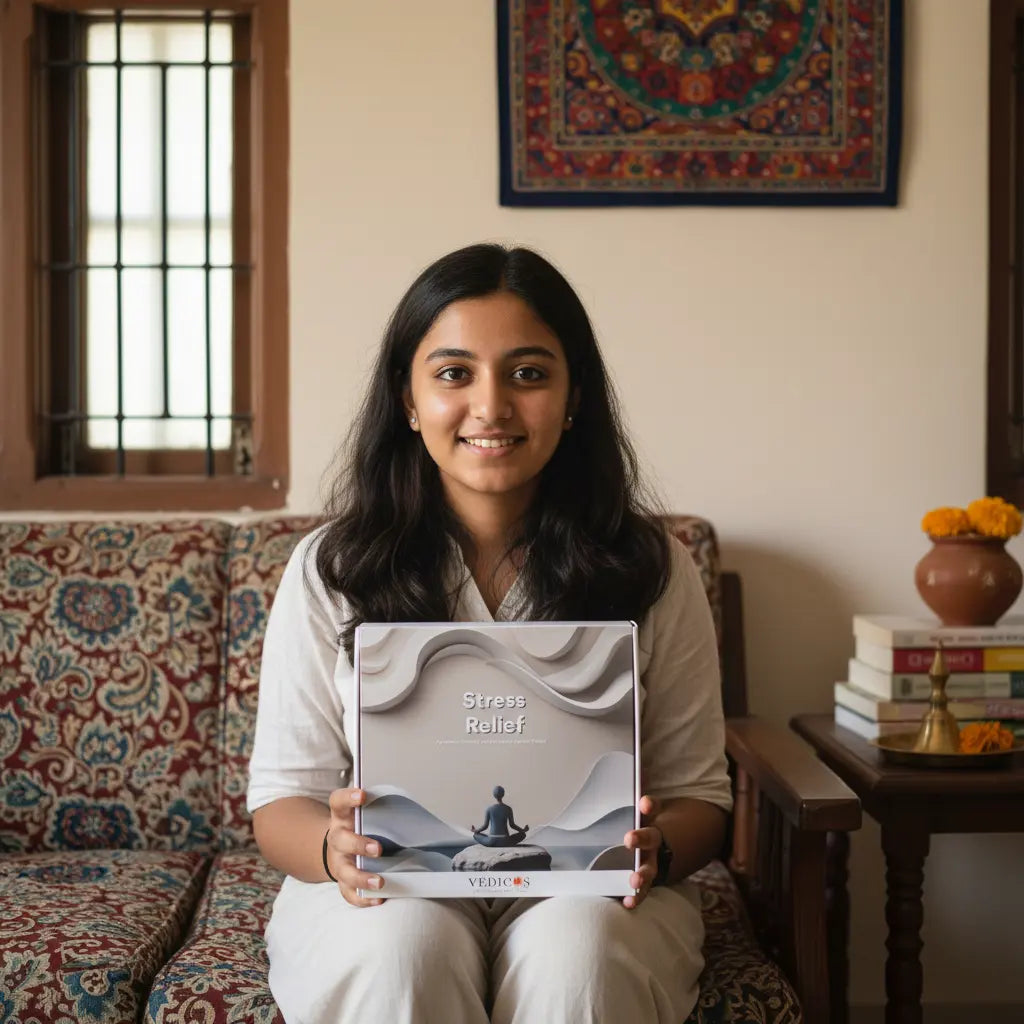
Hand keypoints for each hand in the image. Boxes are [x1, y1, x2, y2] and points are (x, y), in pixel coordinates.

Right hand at [325, 787, 384, 907]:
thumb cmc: (363, 827)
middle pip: (340, 839)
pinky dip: (363, 898)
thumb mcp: (367, 813)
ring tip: (380, 882)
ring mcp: (338, 861)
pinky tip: (379, 899)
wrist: (342, 849)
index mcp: (343, 816)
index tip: (362, 795)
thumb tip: (420, 805)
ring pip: (344, 871)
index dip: (348, 797)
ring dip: (361, 877)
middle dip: (359, 845)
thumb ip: (382, 810)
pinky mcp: (343, 881)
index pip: (339, 802)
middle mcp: (337, 838)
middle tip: (378, 848)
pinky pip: (349, 893)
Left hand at [622, 793, 662, 909]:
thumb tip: (640, 789)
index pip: (653, 810)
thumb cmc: (664, 820)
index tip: (644, 803)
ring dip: (642, 876)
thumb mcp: (658, 809)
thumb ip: (649, 805)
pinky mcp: (653, 875)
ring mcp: (656, 860)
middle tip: (630, 840)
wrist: (699, 838)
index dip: (649, 806)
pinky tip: (628, 903)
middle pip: (651, 840)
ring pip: (650, 869)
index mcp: (656, 821)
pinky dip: (637, 895)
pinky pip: (646, 886)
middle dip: (641, 839)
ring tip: (634, 882)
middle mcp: (657, 842)